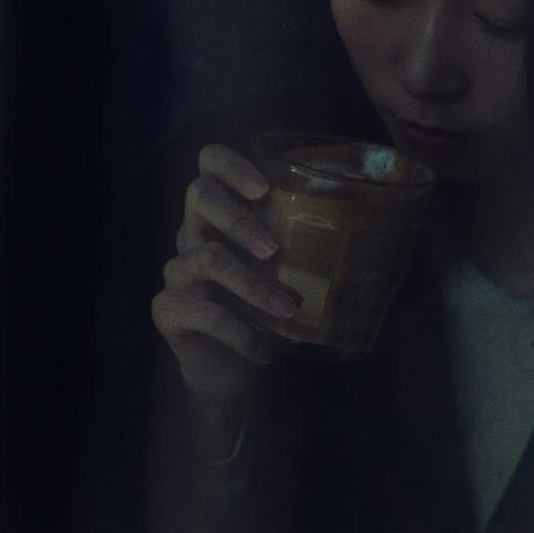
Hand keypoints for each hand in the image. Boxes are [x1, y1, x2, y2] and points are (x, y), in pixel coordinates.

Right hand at [150, 144, 291, 411]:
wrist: (231, 369)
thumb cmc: (264, 312)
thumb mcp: (283, 274)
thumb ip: (302, 248)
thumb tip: (365, 233)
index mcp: (219, 215)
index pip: (210, 163)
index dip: (231, 165)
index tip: (264, 189)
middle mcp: (193, 234)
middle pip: (199, 194)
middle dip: (240, 219)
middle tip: (274, 251)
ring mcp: (177, 270)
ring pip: (208, 257)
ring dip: (253, 286)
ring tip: (287, 310)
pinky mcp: (167, 308)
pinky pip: (204, 312)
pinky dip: (240, 333)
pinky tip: (262, 351)